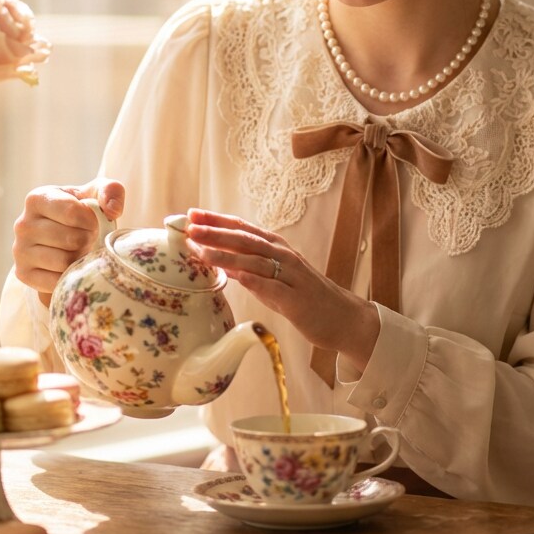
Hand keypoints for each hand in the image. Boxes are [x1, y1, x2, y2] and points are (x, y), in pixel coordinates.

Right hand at [12, 178, 124, 305]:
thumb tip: (112, 210)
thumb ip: (111, 191)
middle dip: (88, 240)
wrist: (66, 237)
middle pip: (71, 239)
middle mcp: (23, 224)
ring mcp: (20, 250)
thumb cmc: (83, 212)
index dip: (92, 221)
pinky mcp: (23, 274)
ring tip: (79, 250)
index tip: (93, 222)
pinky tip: (71, 266)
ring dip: (80, 259)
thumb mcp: (97, 194)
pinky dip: (70, 276)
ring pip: (64, 262)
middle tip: (88, 239)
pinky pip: (56, 282)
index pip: (73, 212)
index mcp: (37, 199)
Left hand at [185, 209, 379, 369]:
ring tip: (201, 250)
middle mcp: (284, 256)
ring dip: (227, 254)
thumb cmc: (305, 298)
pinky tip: (234, 275)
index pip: (243, 229)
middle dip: (216, 232)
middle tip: (190, 226)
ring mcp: (292, 276)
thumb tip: (220, 262)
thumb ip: (249, 270)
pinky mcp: (297, 299)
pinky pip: (272, 287)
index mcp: (277, 249)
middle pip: (246, 239)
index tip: (191, 214)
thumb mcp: (273, 280)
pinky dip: (252, 279)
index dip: (217, 221)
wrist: (343, 318)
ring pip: (255, 260)